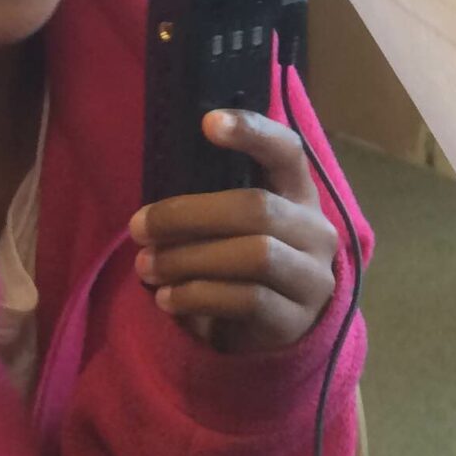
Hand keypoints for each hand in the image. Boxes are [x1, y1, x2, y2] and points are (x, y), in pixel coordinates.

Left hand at [132, 110, 338, 353]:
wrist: (277, 333)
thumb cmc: (242, 268)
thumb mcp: (235, 229)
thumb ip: (212, 207)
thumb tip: (150, 211)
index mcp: (299, 196)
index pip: (287, 152)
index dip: (253, 133)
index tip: (208, 122)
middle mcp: (316, 231)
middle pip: (256, 208)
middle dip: (187, 216)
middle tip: (139, 228)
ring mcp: (312, 278)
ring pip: (254, 256)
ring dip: (188, 259)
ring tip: (147, 267)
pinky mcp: (295, 320)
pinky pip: (246, 300)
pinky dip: (197, 296)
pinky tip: (167, 299)